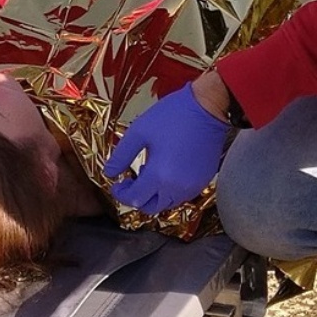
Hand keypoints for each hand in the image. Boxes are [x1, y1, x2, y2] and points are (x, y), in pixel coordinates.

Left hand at [108, 79, 232, 217]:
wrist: (207, 108)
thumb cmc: (171, 116)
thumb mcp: (139, 132)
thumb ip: (121, 156)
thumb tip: (109, 172)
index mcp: (160, 176)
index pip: (136, 199)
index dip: (122, 194)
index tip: (115, 184)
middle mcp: (178, 188)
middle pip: (152, 207)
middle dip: (136, 198)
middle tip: (128, 181)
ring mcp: (193, 187)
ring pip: (168, 204)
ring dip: (153, 195)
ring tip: (145, 172)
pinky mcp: (204, 181)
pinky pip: (182, 196)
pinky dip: (169, 191)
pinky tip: (164, 171)